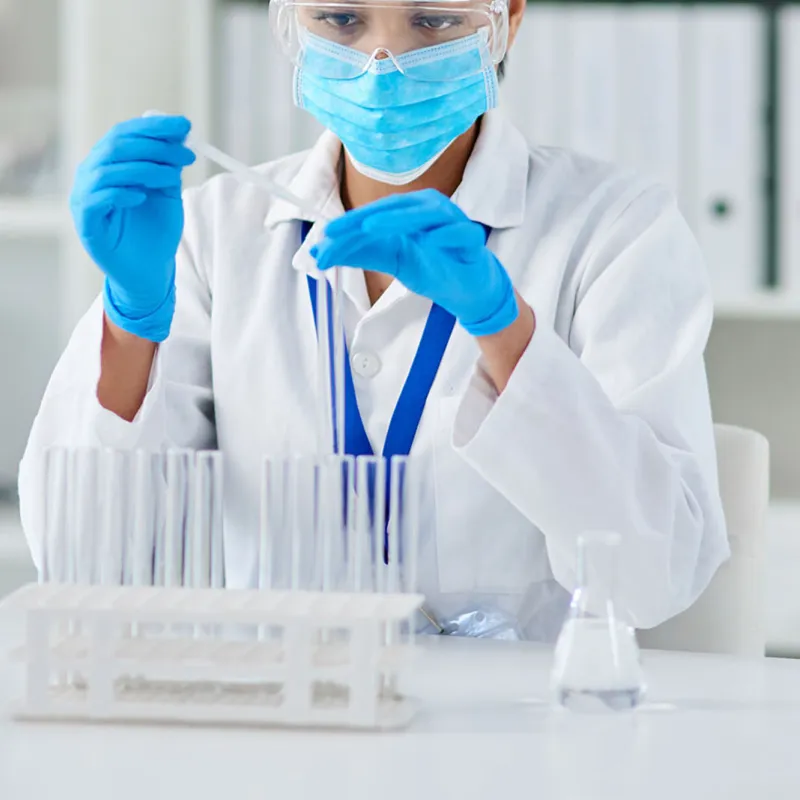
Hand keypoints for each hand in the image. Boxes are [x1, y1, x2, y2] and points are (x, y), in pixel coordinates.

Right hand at [69, 115, 195, 341]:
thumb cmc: (155, 233)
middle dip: (154, 146)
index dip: (154, 126)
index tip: (184, 126)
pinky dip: (121, 193)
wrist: (149, 273)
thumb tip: (179, 132)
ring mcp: (84, 198)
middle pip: (116, 146)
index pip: (125, 134)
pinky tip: (142, 197)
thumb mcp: (167, 193)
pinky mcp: (86, 223)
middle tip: (185, 153)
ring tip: (171, 177)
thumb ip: (168, 165)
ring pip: (107, 170)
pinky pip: (98, 199)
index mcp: (109, 164)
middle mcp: (91, 175)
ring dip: (143, 169)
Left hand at [311, 189, 518, 335]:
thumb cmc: (432, 267)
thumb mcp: (391, 260)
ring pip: (427, 213)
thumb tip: (321, 252)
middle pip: (395, 208)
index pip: (375, 213)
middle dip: (362, 221)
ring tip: (371, 226)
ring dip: (398, 218)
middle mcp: (431, 210)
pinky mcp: (472, 242)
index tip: (323, 239)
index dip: (348, 225)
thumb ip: (361, 253)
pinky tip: (430, 239)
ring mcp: (453, 223)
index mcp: (410, 210)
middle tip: (335, 232)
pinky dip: (447, 234)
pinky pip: (462, 233)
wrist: (467, 290)